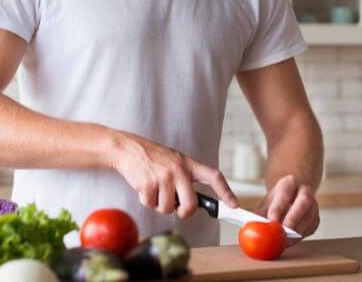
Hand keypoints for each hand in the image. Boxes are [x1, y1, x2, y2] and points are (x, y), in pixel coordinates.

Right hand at [111, 130, 236, 219]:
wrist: (128, 149)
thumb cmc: (152, 158)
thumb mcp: (175, 161)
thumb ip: (186, 177)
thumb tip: (194, 203)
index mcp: (188, 163)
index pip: (213, 176)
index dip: (226, 191)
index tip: (234, 204)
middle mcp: (178, 170)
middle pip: (191, 204)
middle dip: (184, 213)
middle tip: (178, 209)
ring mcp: (164, 177)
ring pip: (168, 208)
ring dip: (159, 204)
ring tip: (155, 188)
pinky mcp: (148, 184)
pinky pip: (151, 205)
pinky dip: (146, 201)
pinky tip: (144, 186)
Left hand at [256, 174, 318, 242]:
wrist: (291, 199)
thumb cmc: (276, 202)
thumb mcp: (266, 203)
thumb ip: (259, 214)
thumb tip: (250, 226)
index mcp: (290, 183)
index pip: (285, 192)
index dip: (278, 206)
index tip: (271, 219)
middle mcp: (304, 191)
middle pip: (304, 202)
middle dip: (293, 218)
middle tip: (283, 231)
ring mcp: (313, 204)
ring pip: (310, 216)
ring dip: (298, 230)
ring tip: (285, 241)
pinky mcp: (316, 218)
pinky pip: (311, 227)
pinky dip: (302, 235)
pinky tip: (292, 240)